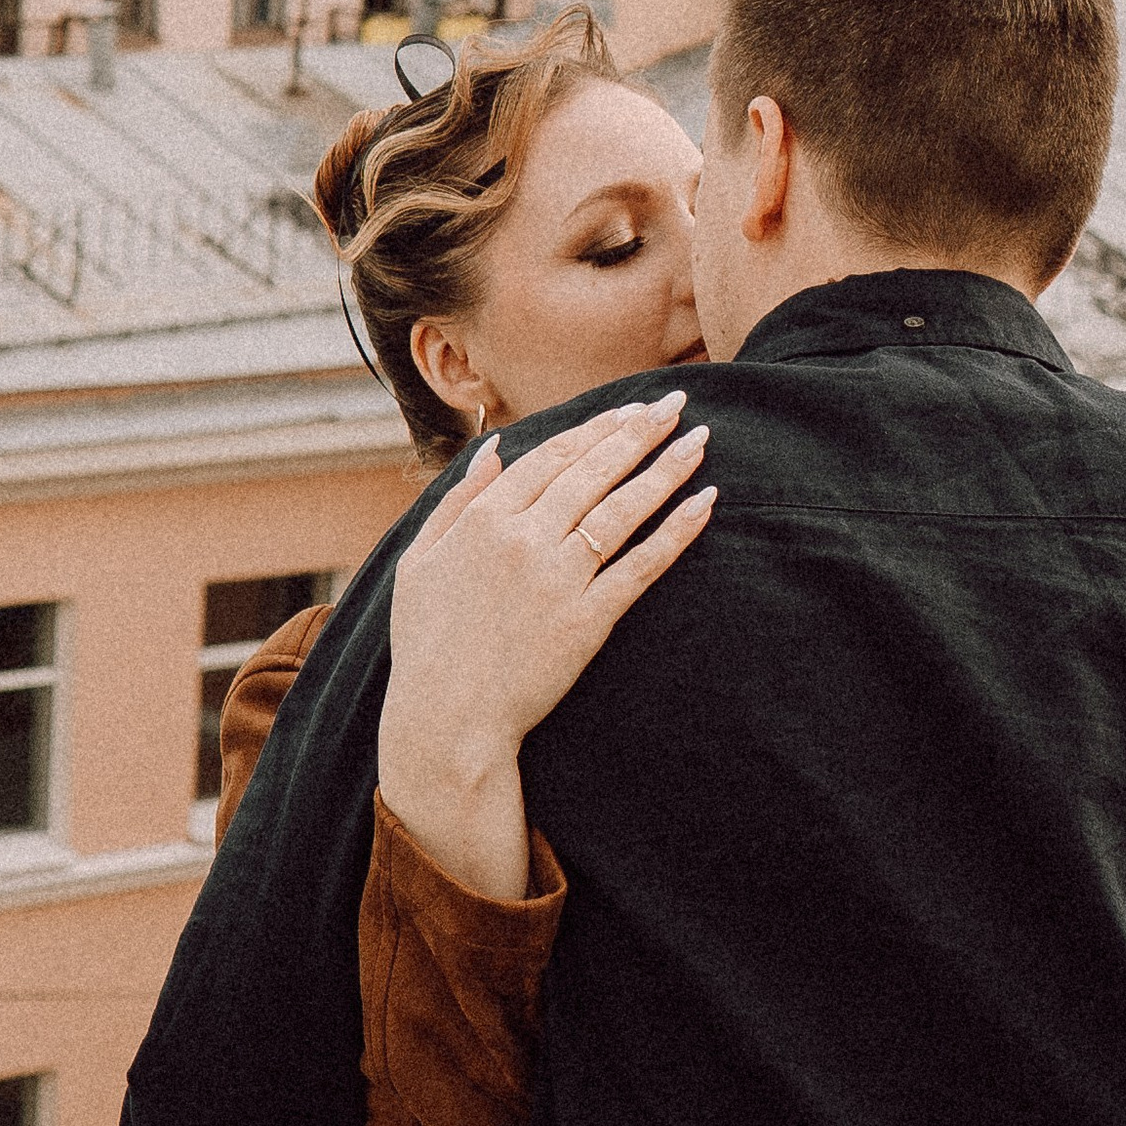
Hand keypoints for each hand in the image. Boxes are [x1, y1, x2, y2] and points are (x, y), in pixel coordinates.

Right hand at [377, 396, 714, 897]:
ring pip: (623, 508)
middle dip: (639, 432)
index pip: (552, 457)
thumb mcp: (419, 561)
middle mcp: (524, 538)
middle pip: (594, 471)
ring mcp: (559, 578)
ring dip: (666, 468)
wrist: (446, 720)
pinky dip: (676, 529)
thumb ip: (455, 500)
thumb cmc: (428, 645)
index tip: (630, 410)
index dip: (597, 429)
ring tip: (701, 439)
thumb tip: (492, 448)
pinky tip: (705, 501)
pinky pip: (642, 564)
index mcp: (484, 520)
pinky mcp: (588, 618)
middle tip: (677, 404)